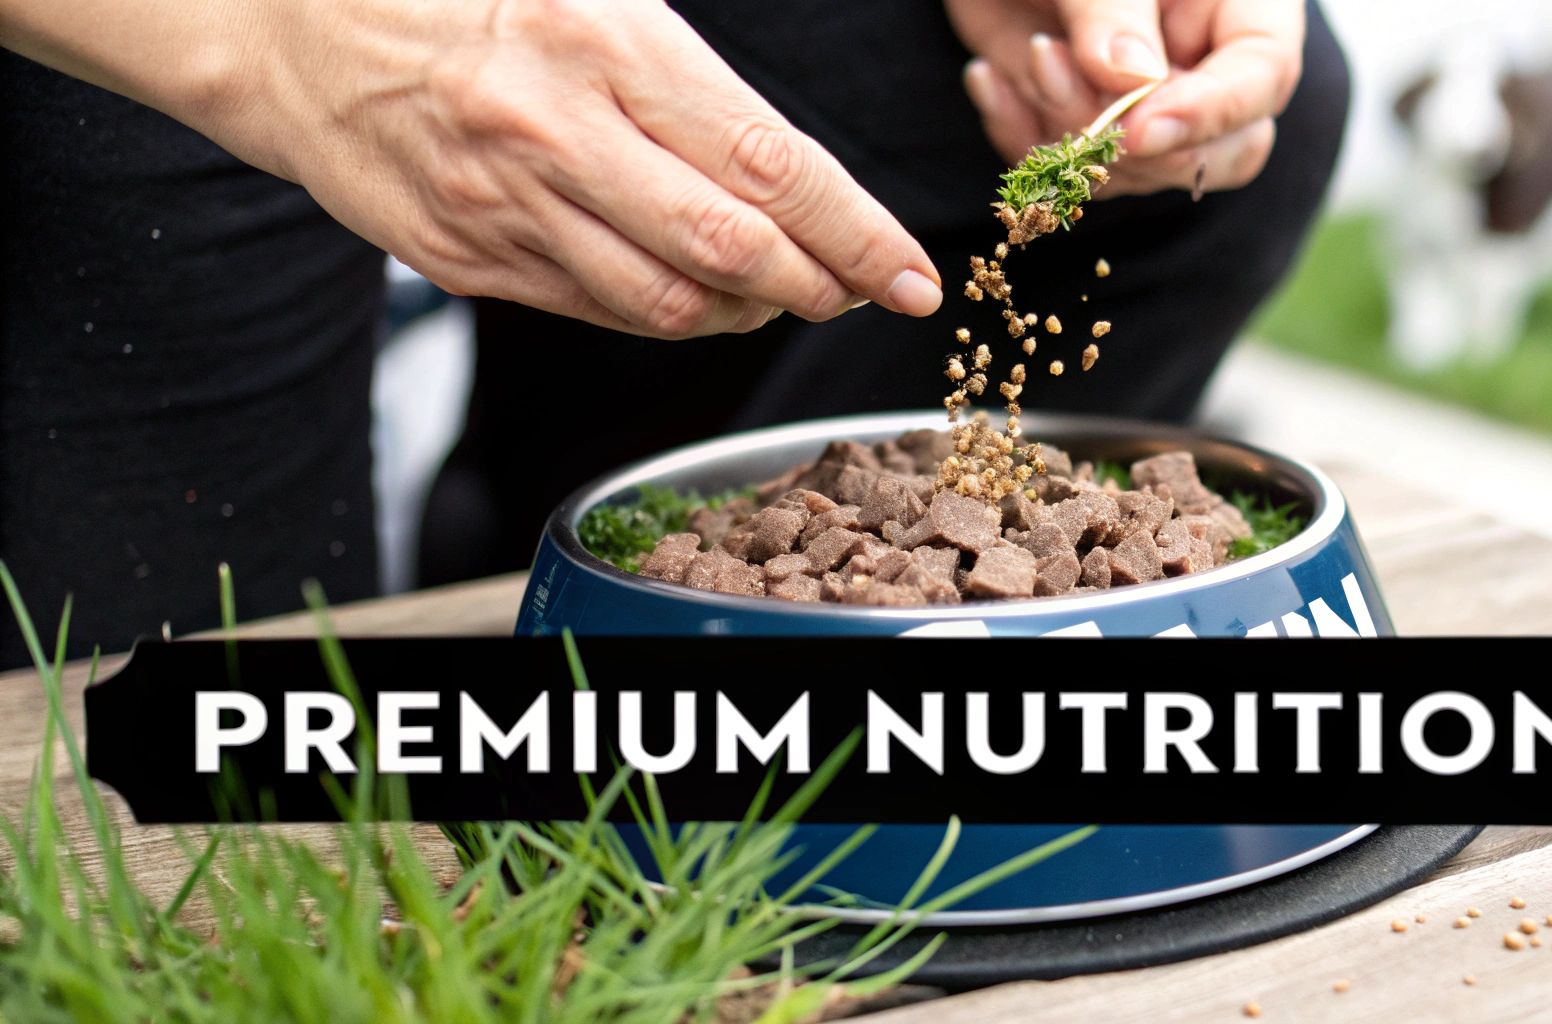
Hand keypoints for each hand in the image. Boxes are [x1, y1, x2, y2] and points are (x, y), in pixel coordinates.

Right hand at [147, 0, 944, 337]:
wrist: (287, 26)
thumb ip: (694, 82)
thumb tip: (792, 179)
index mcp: (607, 43)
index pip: (771, 164)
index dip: (858, 234)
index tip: (913, 276)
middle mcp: (557, 132)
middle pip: (731, 252)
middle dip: (819, 287)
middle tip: (860, 293)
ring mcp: (506, 206)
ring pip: (666, 304)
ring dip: (745, 313)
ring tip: (779, 292)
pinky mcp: (466, 260)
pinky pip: (595, 313)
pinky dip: (664, 315)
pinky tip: (691, 293)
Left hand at [947, 0, 1303, 197]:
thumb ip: (1113, 9)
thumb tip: (1134, 81)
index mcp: (1237, 4)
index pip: (1262, 76)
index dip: (1210, 113)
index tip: (1139, 131)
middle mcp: (1204, 61)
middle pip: (1225, 150)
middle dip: (1139, 145)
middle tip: (1070, 87)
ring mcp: (1147, 102)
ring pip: (1138, 170)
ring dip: (1070, 130)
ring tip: (1032, 53)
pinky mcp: (1084, 123)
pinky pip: (1069, 169)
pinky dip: (1020, 135)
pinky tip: (987, 77)